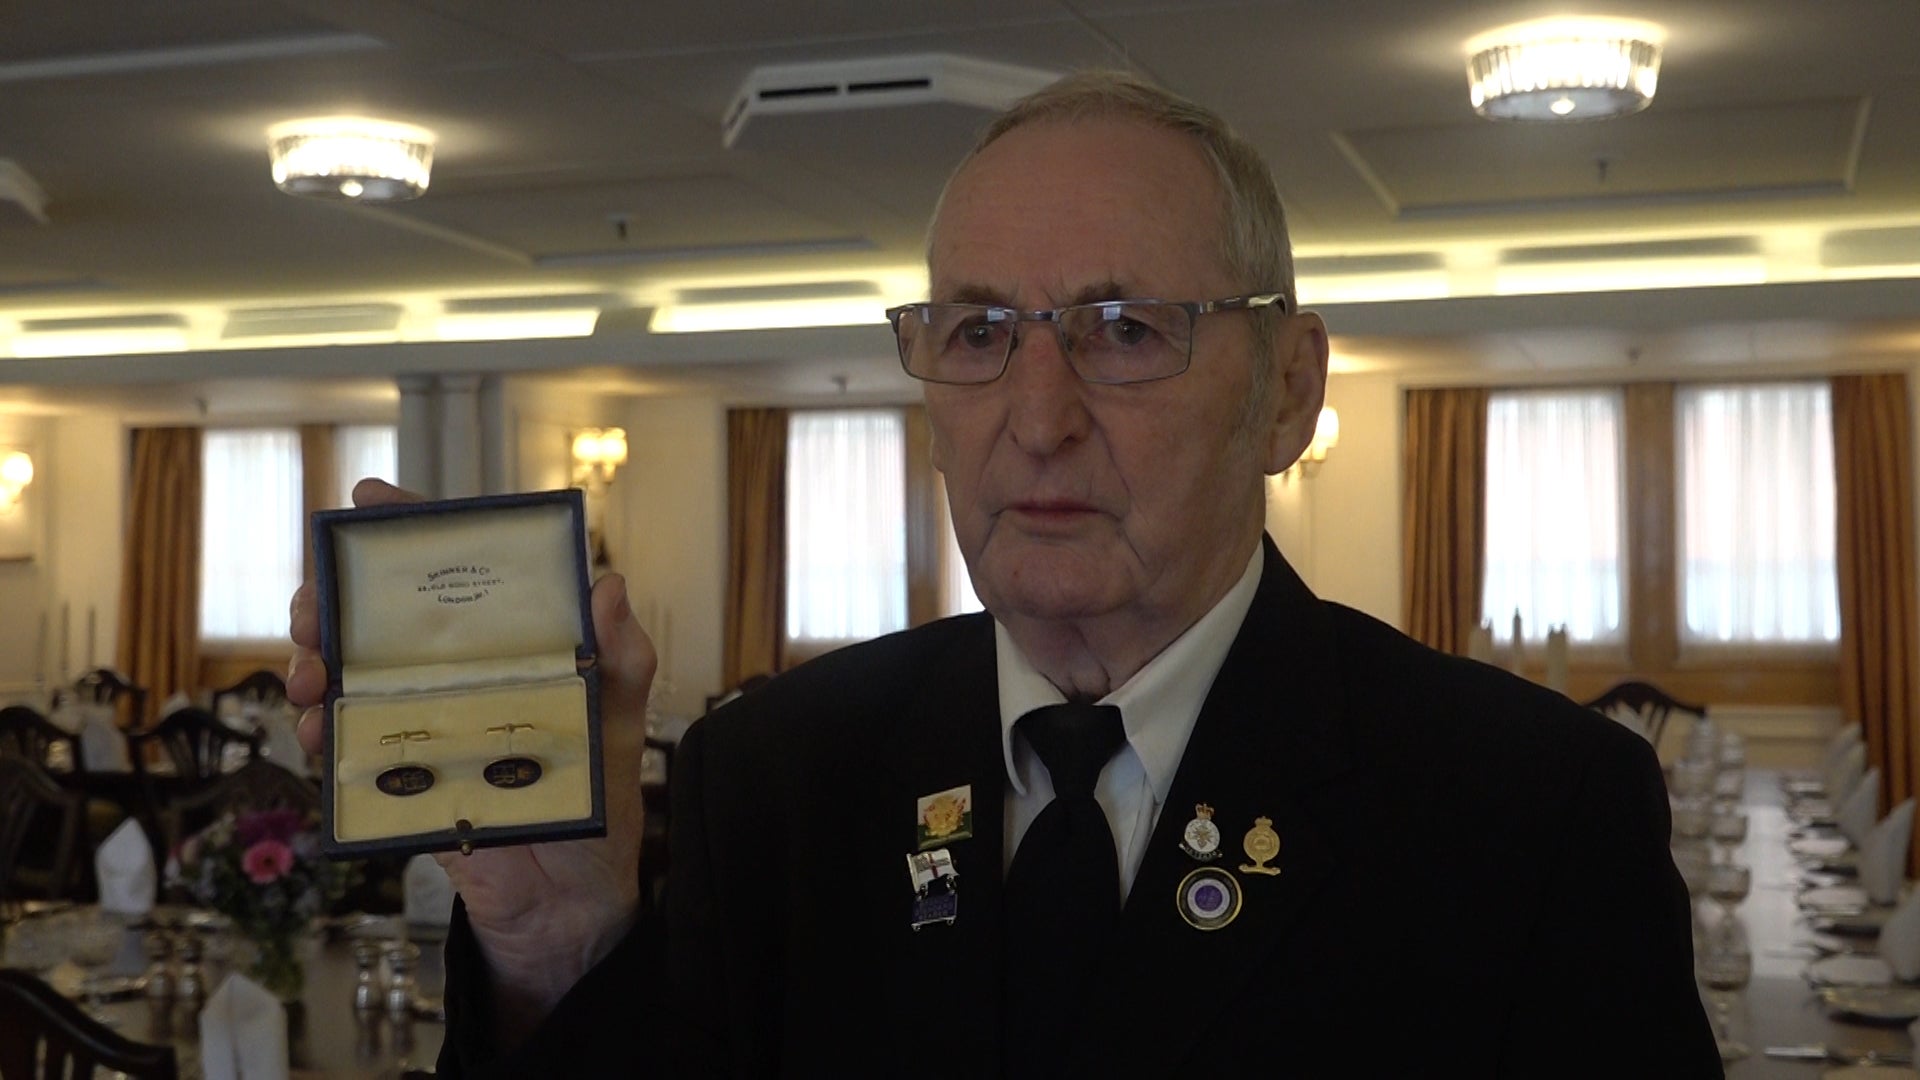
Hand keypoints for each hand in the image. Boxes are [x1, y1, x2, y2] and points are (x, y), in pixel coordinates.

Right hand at [287, 478, 653, 1044]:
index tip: (368, 499)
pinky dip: (318, 733)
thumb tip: (611, 585)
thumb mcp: (622, 718)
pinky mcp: (396, 777)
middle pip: (375, 616)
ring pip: (343, 673)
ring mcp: (416, 721)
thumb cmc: (601, 792)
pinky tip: (315, 731)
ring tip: (309, 675)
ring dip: (310, 662)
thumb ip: (623, 655)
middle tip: (315, 610)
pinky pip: (342, 746)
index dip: (408, 527)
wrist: (572, 897)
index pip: (453, 570)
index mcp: (504, 643)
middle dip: (329, 599)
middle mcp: (452, 673)